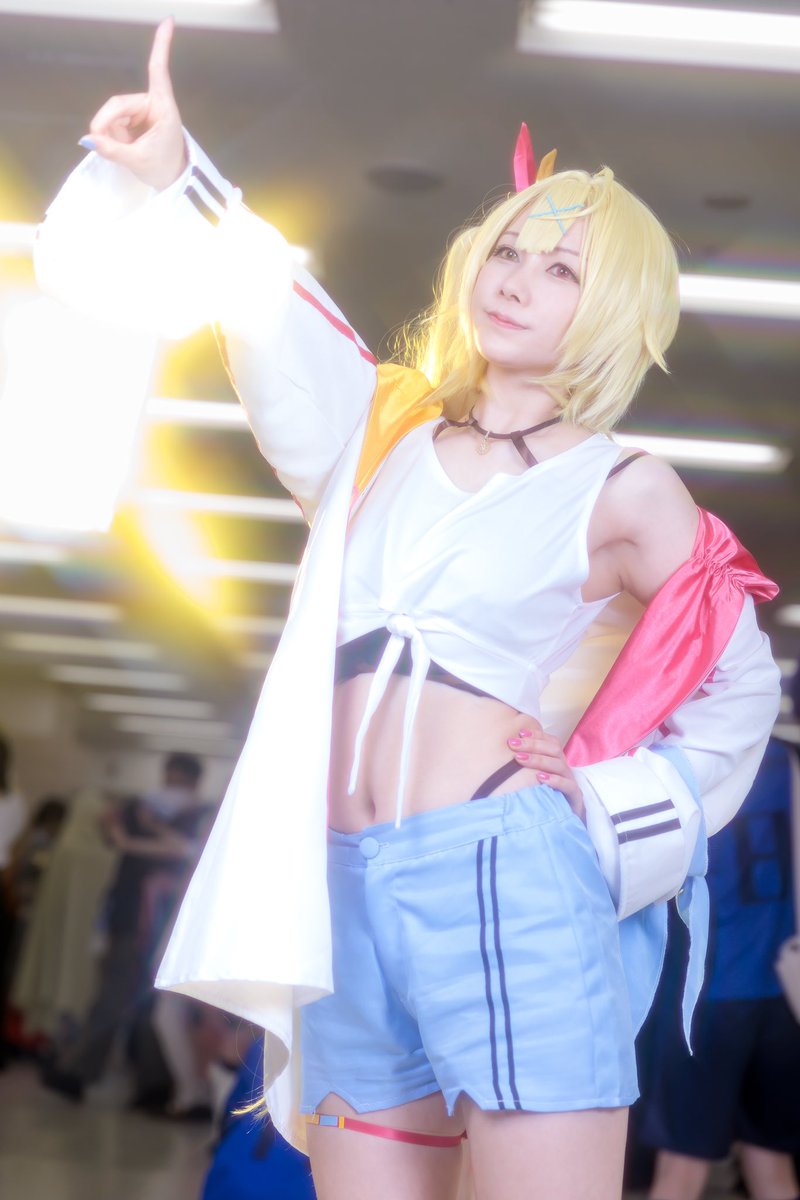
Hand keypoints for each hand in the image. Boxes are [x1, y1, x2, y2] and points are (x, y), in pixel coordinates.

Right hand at [83, 18, 186, 189]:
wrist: (172, 179)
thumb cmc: (163, 167)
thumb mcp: (138, 161)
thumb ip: (113, 150)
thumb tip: (89, 139)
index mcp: (163, 108)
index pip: (158, 72)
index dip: (161, 46)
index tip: (169, 20)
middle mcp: (152, 103)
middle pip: (118, 104)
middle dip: (108, 125)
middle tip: (103, 145)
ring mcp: (140, 110)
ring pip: (112, 115)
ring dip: (112, 134)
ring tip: (126, 151)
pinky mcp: (131, 118)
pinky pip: (112, 123)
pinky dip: (112, 136)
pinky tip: (123, 146)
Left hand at [507, 718, 584, 821]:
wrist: (566, 817)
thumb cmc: (546, 795)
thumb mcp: (534, 778)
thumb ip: (524, 765)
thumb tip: (502, 754)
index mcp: (556, 760)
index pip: (550, 741)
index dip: (536, 735)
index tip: (518, 733)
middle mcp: (564, 768)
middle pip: (553, 749)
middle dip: (532, 745)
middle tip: (512, 745)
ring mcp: (570, 781)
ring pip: (559, 764)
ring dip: (538, 760)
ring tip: (520, 759)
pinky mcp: (575, 796)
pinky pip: (568, 785)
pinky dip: (554, 780)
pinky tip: (540, 778)